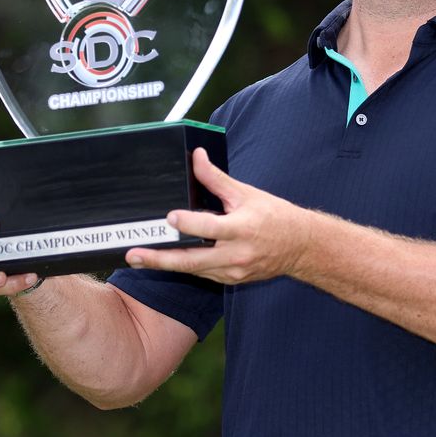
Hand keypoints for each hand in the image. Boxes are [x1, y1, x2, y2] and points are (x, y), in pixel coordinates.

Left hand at [124, 148, 315, 283]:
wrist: (300, 247)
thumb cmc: (275, 217)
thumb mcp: (247, 193)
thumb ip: (217, 179)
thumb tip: (196, 157)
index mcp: (242, 229)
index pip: (209, 227)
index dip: (188, 223)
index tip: (170, 217)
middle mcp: (236, 254)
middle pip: (192, 260)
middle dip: (160, 259)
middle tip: (135, 255)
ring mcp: (233, 271)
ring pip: (194, 270)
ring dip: (166, 265)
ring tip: (140, 258)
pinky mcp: (231, 280)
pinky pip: (203, 273)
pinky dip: (186, 266)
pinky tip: (166, 260)